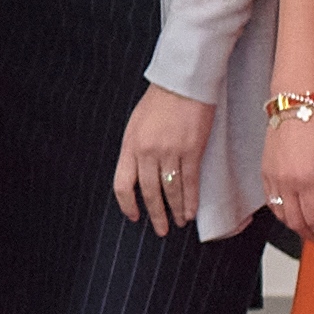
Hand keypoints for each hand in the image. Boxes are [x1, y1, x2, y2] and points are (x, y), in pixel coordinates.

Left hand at [113, 87, 215, 230]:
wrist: (181, 84)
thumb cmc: (158, 102)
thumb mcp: (136, 125)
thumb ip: (135, 150)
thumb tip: (138, 174)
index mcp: (130, 145)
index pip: (122, 184)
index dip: (127, 204)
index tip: (133, 216)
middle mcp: (147, 152)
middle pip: (149, 192)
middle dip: (155, 214)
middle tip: (160, 229)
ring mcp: (170, 152)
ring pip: (171, 190)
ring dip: (175, 210)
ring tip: (178, 222)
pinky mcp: (192, 150)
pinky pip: (190, 182)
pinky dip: (191, 200)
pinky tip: (191, 212)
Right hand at [260, 99, 313, 245]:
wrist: (295, 107)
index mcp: (305, 180)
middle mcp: (285, 182)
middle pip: (296, 222)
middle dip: (311, 234)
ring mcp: (272, 178)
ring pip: (281, 215)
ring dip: (296, 226)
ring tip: (310, 228)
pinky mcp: (265, 172)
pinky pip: (271, 201)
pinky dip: (282, 213)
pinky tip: (293, 212)